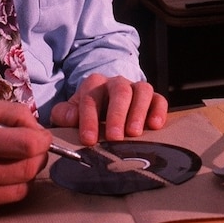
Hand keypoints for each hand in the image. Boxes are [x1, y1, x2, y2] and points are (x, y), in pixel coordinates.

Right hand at [0, 98, 50, 221]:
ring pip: (20, 191)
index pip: (28, 145)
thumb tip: (40, 129)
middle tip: (31, 151)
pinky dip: (5, 191)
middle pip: (29, 170)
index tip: (41, 138)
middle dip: (38, 159)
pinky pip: (3, 204)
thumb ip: (11, 113)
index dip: (43, 141)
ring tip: (13, 165)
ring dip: (25, 177)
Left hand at [49, 74, 167, 145]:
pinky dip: (158, 111)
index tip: (89, 139)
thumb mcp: (72, 113)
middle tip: (114, 137)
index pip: (91, 98)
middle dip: (116, 115)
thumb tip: (71, 118)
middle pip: (119, 92)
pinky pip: (159, 99)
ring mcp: (136, 88)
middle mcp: (117, 83)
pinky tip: (155, 126)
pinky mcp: (153, 98)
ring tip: (134, 133)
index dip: (89, 119)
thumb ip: (64, 114)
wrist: (107, 104)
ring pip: (142, 91)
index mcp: (95, 84)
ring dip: (138, 112)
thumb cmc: (89, 113)